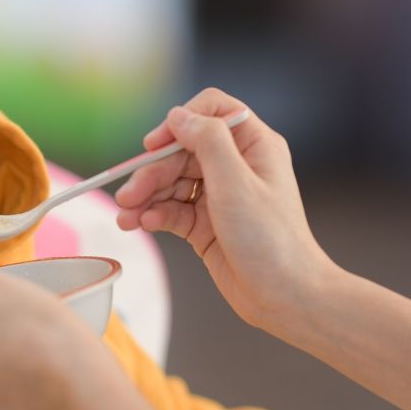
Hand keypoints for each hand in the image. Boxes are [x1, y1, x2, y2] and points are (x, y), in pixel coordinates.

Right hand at [116, 87, 337, 328]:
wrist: (285, 297)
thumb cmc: (272, 241)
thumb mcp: (236, 182)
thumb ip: (207, 141)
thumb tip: (178, 116)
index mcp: (253, 145)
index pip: (211, 111)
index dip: (180, 123)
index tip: (154, 145)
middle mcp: (236, 166)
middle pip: (182, 151)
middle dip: (152, 171)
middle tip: (127, 195)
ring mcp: (220, 195)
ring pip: (172, 182)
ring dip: (146, 195)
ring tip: (126, 216)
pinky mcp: (206, 224)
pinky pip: (173, 209)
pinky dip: (155, 214)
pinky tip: (144, 224)